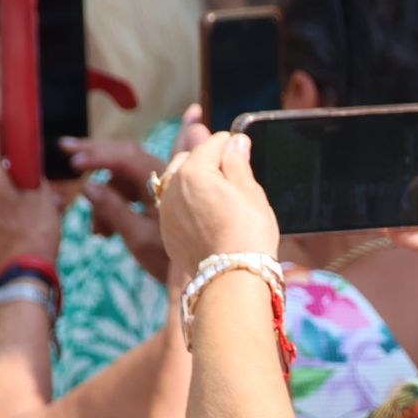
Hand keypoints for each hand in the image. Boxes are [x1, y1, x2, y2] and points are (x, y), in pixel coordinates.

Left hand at [0, 114, 62, 272]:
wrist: (21, 273)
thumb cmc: (35, 233)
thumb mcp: (42, 192)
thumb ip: (30, 164)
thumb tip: (28, 149)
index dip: (0, 117)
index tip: (16, 116)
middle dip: (6, 147)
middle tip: (31, 153)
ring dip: (4, 169)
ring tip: (30, 182)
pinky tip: (20, 198)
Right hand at [68, 107, 209, 283]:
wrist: (204, 275)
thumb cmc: (174, 261)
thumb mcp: (139, 239)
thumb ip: (113, 209)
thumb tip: (87, 186)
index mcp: (166, 184)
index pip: (127, 156)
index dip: (99, 155)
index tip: (73, 161)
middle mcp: (169, 178)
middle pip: (127, 156)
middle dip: (96, 154)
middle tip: (66, 148)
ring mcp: (166, 188)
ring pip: (126, 178)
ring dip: (105, 196)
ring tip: (97, 231)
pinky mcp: (163, 199)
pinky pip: (133, 191)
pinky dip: (116, 204)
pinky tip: (104, 231)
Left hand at [156, 129, 279, 274]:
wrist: (232, 276)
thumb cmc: (247, 232)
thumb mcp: (250, 190)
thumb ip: (238, 162)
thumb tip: (236, 141)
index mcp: (194, 170)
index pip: (215, 143)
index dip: (233, 146)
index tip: (243, 153)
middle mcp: (172, 187)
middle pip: (190, 160)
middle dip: (209, 161)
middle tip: (232, 174)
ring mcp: (166, 211)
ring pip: (178, 183)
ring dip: (194, 181)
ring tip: (217, 192)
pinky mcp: (167, 232)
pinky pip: (175, 207)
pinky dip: (187, 203)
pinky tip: (206, 214)